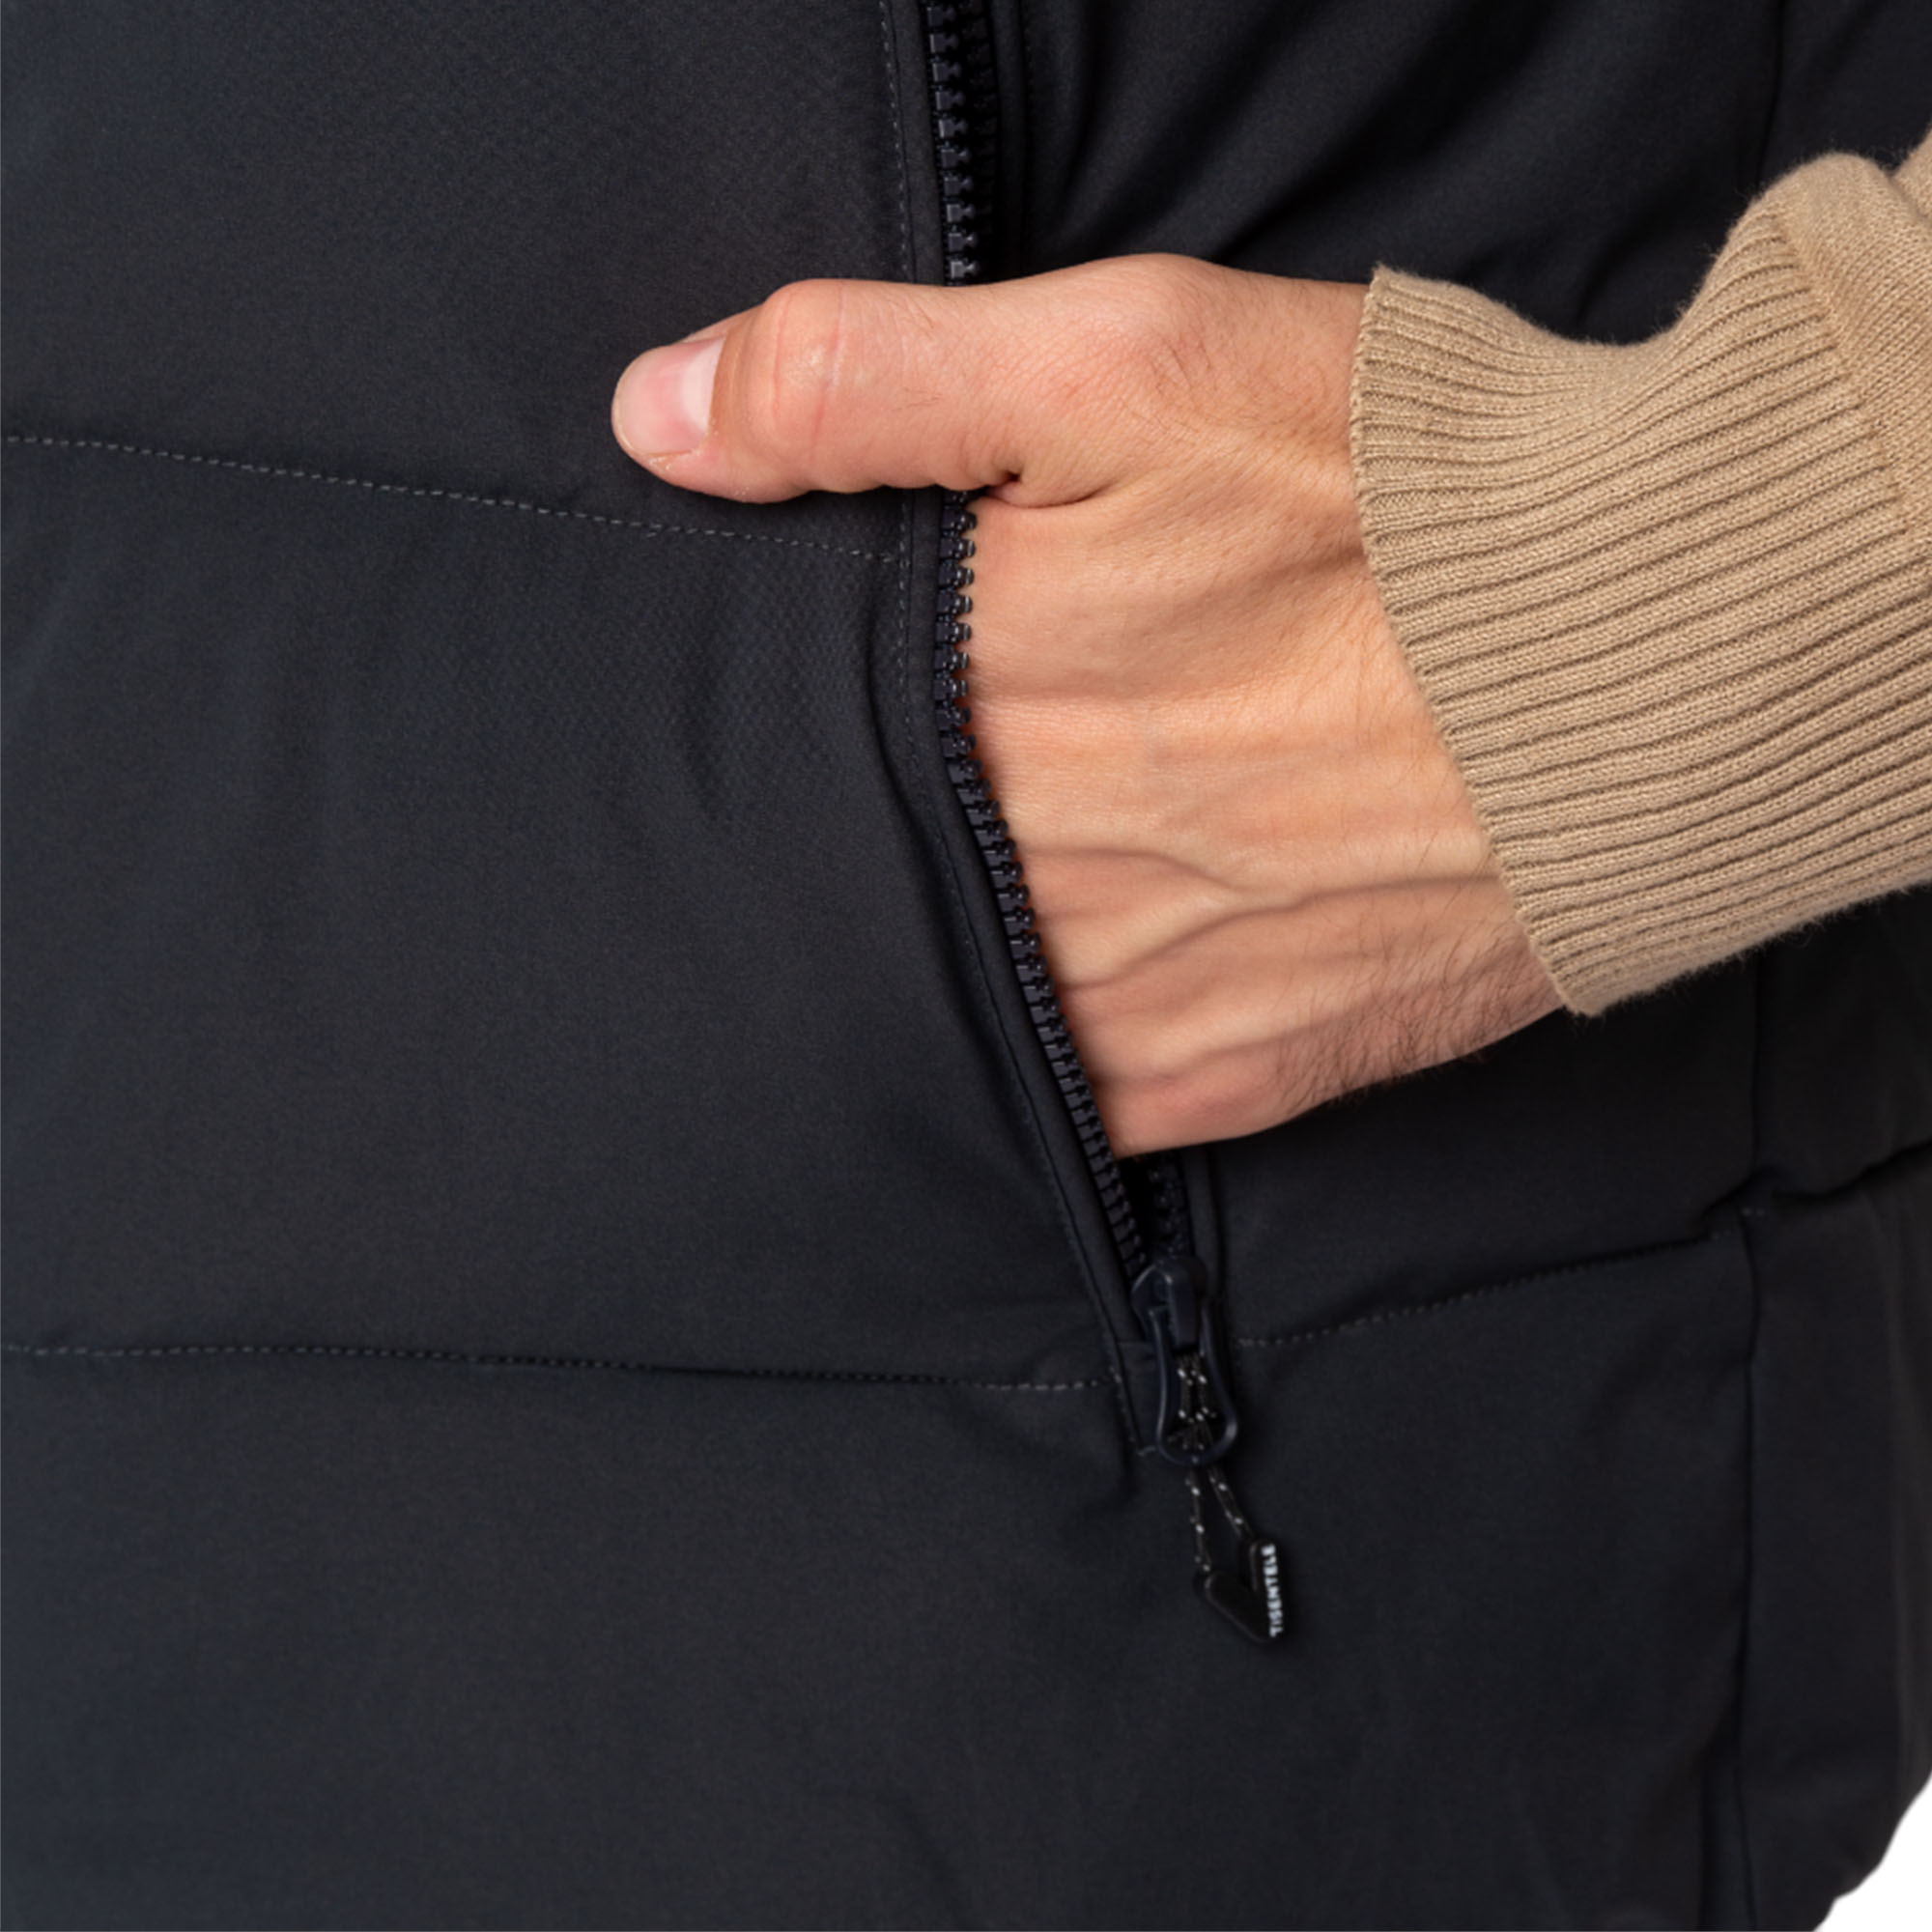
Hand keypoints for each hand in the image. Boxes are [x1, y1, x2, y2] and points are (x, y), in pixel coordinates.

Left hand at [612, 257, 1559, 1152]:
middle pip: (856, 886)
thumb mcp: (1126, 361)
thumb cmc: (1396, 504)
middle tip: (838, 825)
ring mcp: (1129, 995)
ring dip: (928, 962)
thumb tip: (657, 419)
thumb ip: (869, 381)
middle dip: (831, 854)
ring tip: (944, 907)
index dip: (755, 735)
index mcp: (978, 702)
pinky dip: (1041, 1057)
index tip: (749, 729)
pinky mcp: (1225, 1073)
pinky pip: (1072, 1099)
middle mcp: (1034, 873)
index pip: (777, 754)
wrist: (1645, 663)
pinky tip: (1043, 1000)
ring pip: (948, 1005)